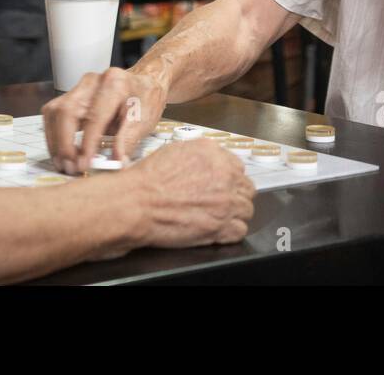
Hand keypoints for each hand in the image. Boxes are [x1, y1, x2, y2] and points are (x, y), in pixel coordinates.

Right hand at [42, 67, 168, 172]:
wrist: (142, 84)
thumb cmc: (145, 101)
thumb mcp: (144, 120)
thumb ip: (128, 140)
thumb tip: (116, 162)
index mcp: (114, 84)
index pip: (94, 116)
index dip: (87, 143)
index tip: (85, 165)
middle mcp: (92, 81)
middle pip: (66, 111)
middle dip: (64, 143)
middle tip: (70, 168)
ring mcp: (78, 87)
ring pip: (55, 112)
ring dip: (55, 141)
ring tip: (63, 164)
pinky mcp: (70, 96)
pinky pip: (53, 115)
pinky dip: (54, 136)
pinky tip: (61, 152)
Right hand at [123, 140, 253, 248]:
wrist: (137, 203)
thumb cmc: (148, 179)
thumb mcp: (175, 151)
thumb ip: (200, 156)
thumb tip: (209, 163)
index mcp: (213, 154)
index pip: (237, 167)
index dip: (229, 178)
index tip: (223, 184)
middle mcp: (224, 176)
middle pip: (246, 188)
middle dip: (235, 194)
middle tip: (221, 201)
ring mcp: (226, 202)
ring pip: (246, 209)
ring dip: (234, 213)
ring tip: (218, 216)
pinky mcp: (221, 227)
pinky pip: (240, 230)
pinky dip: (230, 232)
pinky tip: (219, 230)